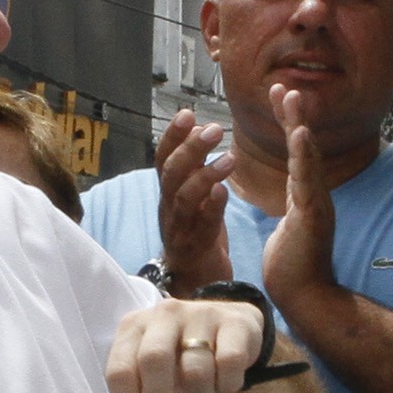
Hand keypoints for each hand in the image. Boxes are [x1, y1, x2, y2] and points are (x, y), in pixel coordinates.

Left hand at [107, 297, 265, 392]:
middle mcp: (165, 314)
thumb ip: (141, 390)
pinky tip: (224, 380)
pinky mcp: (235, 322)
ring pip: (196, 369)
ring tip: (201, 392)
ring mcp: (201, 314)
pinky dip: (227, 384)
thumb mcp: (154, 368)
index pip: (120, 369)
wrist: (231, 324)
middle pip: (154, 360)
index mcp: (135, 326)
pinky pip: (229, 364)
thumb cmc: (183, 354)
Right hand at [151, 108, 232, 292]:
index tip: (187, 113)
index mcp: (168, 193)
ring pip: (184, 198)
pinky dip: (212, 207)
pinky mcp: (196, 247)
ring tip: (229, 159)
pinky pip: (202, 225)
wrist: (195, 279)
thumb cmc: (196, 231)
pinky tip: (224, 192)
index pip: (163, 158)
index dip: (173, 136)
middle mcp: (169, 208)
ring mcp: (180, 228)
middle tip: (214, 129)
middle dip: (190, 149)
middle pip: (171, 174)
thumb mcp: (192, 195)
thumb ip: (194, 166)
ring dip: (205, 175)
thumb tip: (201, 127)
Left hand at [259, 83, 337, 312]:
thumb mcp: (287, 230)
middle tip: (284, 86)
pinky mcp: (314, 216)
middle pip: (304, 148)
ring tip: (293, 97)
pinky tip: (300, 134)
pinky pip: (308, 180)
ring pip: (307, 158)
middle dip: (294, 116)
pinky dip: (305, 155)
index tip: (280, 98)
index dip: (289, 125)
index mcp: (305, 197)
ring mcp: (317, 204)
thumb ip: (290, 211)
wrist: (306, 297)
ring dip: (299, 125)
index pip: (296, 154)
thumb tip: (288, 203)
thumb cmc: (294, 269)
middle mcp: (314, 195)